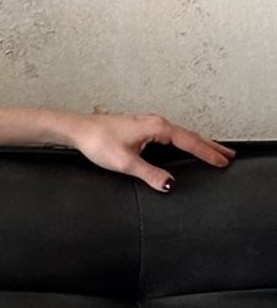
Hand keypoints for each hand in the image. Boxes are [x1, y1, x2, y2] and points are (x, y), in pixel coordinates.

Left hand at [64, 110, 234, 193]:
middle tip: (229, 156)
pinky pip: (172, 135)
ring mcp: (149, 124)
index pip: (189, 142)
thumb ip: (149, 174)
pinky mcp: (142, 128)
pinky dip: (185, 141)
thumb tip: (169, 184)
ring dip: (199, 143)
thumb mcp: (125, 162)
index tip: (223, 161)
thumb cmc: (98, 141)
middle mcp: (155, 122)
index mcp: (156, 128)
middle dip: (210, 146)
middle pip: (190, 136)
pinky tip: (186, 146)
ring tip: (214, 151)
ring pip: (181, 134)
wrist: (78, 129)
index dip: (207, 153)